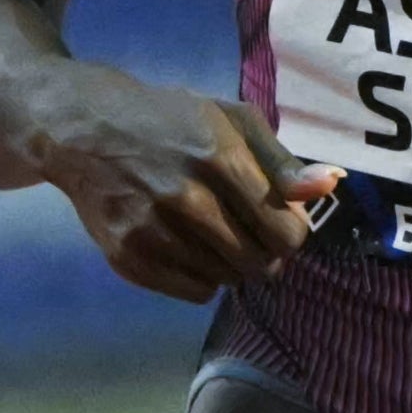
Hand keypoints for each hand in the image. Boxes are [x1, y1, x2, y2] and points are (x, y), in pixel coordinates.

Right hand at [47, 70, 336, 300]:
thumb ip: (281, 160)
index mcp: (219, 157)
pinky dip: (202, 278)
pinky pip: (193, 292)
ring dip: (232, 265)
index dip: (292, 234)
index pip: (284, 231)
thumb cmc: (167, 120)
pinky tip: (190, 249)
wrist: (82, 130)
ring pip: (227, 279)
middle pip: (258, 262)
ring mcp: (152, 230)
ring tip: (215, 237)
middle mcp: (186, 197)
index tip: (279, 224)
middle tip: (249, 234)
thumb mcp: (230, 120)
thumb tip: (329, 187)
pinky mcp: (128, 256)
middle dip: (265, 254)